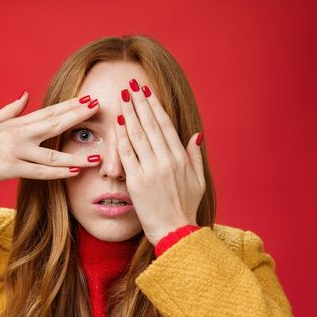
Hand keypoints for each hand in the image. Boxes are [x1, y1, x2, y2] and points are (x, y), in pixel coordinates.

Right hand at [0, 91, 101, 186]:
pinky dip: (58, 172)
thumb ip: (12, 110)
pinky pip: (40, 172)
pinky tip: (75, 172)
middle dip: (77, 117)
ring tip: (97, 156)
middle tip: (98, 109)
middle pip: (54, 124)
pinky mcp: (11, 169)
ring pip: (52, 155)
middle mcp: (18, 135)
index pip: (49, 112)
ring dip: (76, 156)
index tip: (89, 99)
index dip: (70, 106)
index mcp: (17, 123)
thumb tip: (26, 95)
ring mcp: (16, 152)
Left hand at [115, 79, 205, 245]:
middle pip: (150, 125)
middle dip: (139, 103)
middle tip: (131, 85)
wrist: (175, 231)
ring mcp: (151, 170)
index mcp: (181, 159)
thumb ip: (195, 155)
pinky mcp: (137, 181)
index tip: (147, 92)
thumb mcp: (199, 180)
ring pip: (137, 135)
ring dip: (129, 113)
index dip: (155, 107)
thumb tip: (196, 134)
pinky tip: (118, 122)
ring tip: (122, 97)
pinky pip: (127, 154)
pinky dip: (122, 136)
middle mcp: (166, 161)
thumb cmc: (186, 208)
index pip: (165, 126)